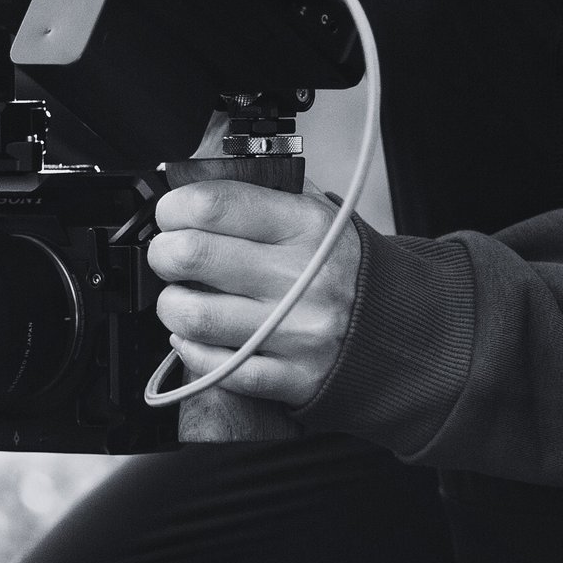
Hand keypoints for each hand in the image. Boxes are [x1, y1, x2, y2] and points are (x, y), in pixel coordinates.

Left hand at [147, 180, 361, 409]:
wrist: (399, 325)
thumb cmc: (341, 264)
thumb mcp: (315, 211)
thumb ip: (258, 194)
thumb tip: (190, 186)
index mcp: (307, 226)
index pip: (214, 204)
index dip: (174, 206)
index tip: (172, 214)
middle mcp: (302, 277)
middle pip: (191, 255)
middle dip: (164, 254)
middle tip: (170, 255)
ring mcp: (296, 331)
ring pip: (194, 317)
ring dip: (172, 305)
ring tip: (184, 297)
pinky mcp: (291, 376)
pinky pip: (217, 367)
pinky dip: (193, 350)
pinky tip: (199, 336)